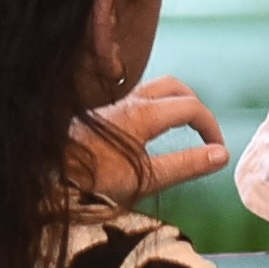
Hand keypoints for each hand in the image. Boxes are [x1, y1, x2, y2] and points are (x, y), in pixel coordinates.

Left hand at [72, 78, 227, 204]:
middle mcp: (130, 101)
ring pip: (155, 89)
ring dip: (175, 103)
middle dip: (196, 107)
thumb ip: (185, 165)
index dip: (211, 126)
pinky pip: (139, 97)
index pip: (191, 107)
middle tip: (203, 134)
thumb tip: (221, 155)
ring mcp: (114, 105)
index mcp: (144, 114)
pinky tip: (150, 131)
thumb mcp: (145, 179)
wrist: (47, 175)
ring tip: (182, 128)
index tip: (217, 151)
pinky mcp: (102, 114)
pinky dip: (157, 106)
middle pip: (175, 88)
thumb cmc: (94, 180)